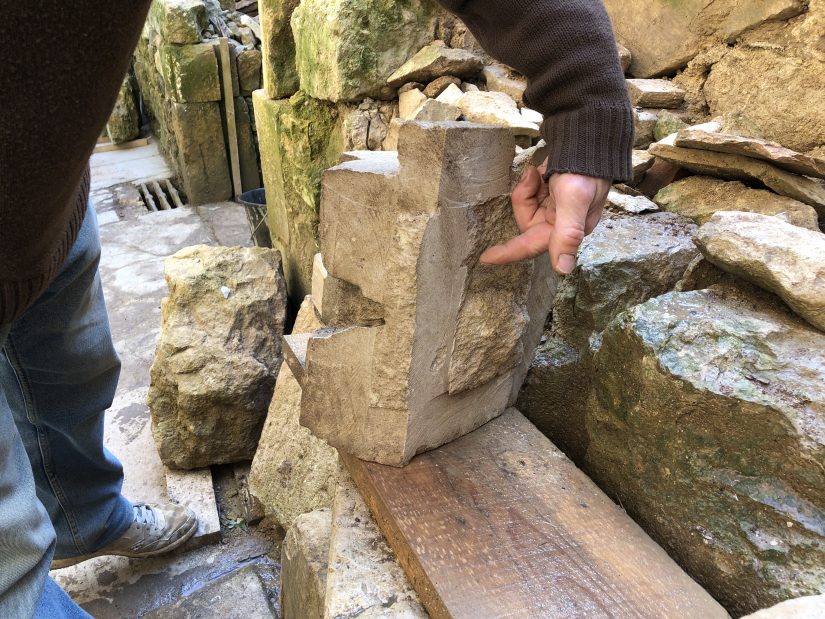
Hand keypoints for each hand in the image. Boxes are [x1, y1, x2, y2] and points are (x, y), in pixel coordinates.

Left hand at [479, 161, 609, 273]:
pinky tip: (543, 170)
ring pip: (526, 206)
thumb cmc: (585, 170)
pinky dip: (532, 180)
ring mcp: (556, 209)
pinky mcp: (552, 196)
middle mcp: (561, 224)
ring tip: (541, 172)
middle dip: (524, 198)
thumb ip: (568, 234)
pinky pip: (531, 194)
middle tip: (534, 178)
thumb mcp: (575, 200)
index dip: (508, 253)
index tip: (485, 259)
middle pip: (525, 221)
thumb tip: (563, 270)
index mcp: (568, 231)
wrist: (590, 141)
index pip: (531, 246)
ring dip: (529, 187)